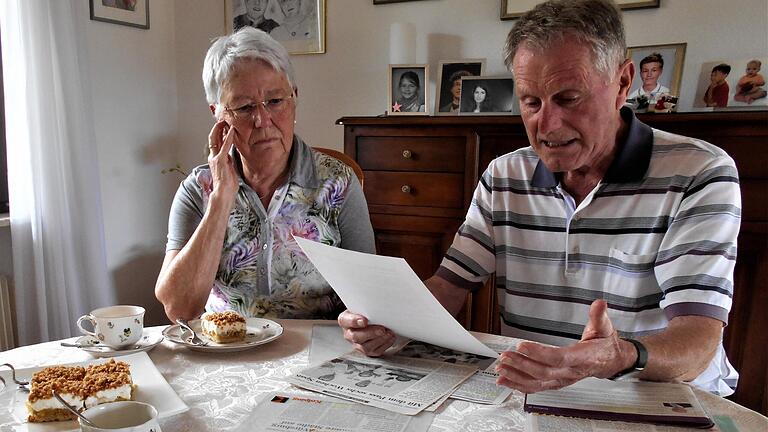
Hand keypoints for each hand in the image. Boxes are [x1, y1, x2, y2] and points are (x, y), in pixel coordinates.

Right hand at [207, 120, 238, 205]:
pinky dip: (229, 136)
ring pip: (216, 139)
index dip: (218, 134)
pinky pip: (225, 145)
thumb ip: (228, 161)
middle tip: (222, 120)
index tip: (223, 126)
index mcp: (215, 160)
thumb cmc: (227, 185)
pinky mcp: (221, 160)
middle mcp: (213, 157)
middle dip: (217, 128)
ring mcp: (216, 158)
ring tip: (226, 121)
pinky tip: (232, 130)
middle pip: (213, 138)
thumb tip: (230, 155)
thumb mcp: (229, 169)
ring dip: (221, 129)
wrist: (224, 193)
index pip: (215, 143)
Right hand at [338, 310, 395, 356]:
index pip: (345, 320)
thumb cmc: (366, 311)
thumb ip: (366, 306)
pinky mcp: (368, 351)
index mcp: (345, 320)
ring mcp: (357, 344)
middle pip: (355, 337)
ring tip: (388, 333)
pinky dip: (385, 344)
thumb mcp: (362, 306)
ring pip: (365, 347)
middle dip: (370, 333)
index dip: (354, 321)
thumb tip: (375, 302)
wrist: (372, 319)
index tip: (364, 320)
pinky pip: (375, 351)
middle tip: (381, 329)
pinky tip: (390, 337)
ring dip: (379, 340)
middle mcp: (349, 334)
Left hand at [495, 300, 627, 392]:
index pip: (559, 357)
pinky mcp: (556, 382)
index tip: (522, 345)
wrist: (611, 361)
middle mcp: (571, 372)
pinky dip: (519, 385)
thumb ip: (599, 315)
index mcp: (583, 358)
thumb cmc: (605, 345)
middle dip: (522, 364)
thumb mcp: (605, 327)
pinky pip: (537, 387)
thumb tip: (599, 303)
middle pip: (544, 371)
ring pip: (537, 382)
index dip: (539, 353)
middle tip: (506, 356)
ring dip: (517, 376)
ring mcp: (563, 379)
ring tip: (501, 368)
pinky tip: (506, 380)